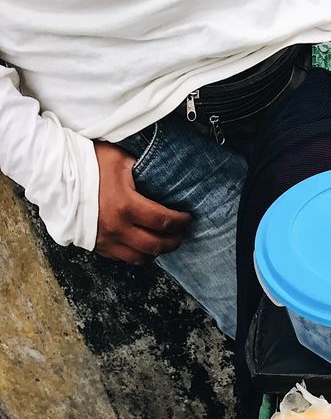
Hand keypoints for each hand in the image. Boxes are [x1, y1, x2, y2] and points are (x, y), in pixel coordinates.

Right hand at [94, 141, 190, 263]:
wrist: (55, 175)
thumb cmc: (87, 163)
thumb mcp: (120, 160)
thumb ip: (142, 172)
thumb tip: (160, 180)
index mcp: (126, 206)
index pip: (164, 221)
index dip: (180, 221)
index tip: (186, 217)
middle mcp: (118, 228)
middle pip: (156, 245)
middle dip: (174, 241)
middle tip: (180, 233)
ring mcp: (107, 240)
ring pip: (141, 257)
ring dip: (157, 252)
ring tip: (164, 242)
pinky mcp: (98, 245)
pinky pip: (124, 258)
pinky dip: (138, 255)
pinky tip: (144, 246)